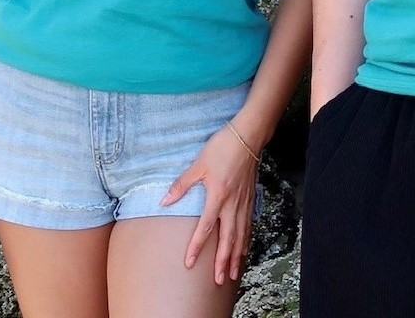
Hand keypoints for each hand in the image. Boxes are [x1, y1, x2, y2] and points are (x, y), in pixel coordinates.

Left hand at [162, 124, 258, 284]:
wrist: (247, 136)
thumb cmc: (222, 147)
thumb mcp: (198, 164)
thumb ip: (182, 185)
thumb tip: (164, 201)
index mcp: (218, 196)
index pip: (205, 228)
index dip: (196, 247)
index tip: (189, 263)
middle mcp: (232, 204)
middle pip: (228, 239)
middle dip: (222, 261)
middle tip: (218, 280)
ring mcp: (243, 202)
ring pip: (240, 235)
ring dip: (236, 256)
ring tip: (231, 273)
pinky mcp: (250, 198)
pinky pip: (249, 224)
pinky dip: (246, 240)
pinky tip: (244, 249)